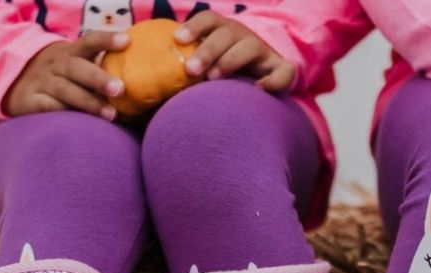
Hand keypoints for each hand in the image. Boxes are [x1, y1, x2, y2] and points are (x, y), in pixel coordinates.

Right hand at [4, 32, 129, 119]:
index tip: (127, 41)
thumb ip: (105, 72)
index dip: (107, 40)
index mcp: (72, 53)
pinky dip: (62, 113)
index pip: (90, 41)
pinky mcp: (30, 101)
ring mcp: (42, 82)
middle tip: (120, 89)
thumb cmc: (66, 79)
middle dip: (99, 78)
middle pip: (77, 68)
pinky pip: (46, 107)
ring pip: (64, 89)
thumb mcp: (79, 67)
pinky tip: (78, 123)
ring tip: (111, 115)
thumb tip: (149, 91)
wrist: (17, 82)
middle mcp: (57, 65)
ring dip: (88, 102)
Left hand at [176, 11, 295, 91]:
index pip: (208, 19)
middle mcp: (242, 36)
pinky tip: (258, 90)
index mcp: (222, 31)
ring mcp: (263, 51)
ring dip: (230, 60)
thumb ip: (183, 74)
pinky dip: (272, 81)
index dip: (194, 26)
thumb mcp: (205, 66)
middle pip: (225, 33)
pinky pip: (283, 72)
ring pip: (249, 47)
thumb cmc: (223, 75)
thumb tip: (146, 96)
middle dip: (207, 49)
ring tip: (215, 78)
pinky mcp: (281, 69)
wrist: (265, 76)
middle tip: (191, 70)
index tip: (177, 39)